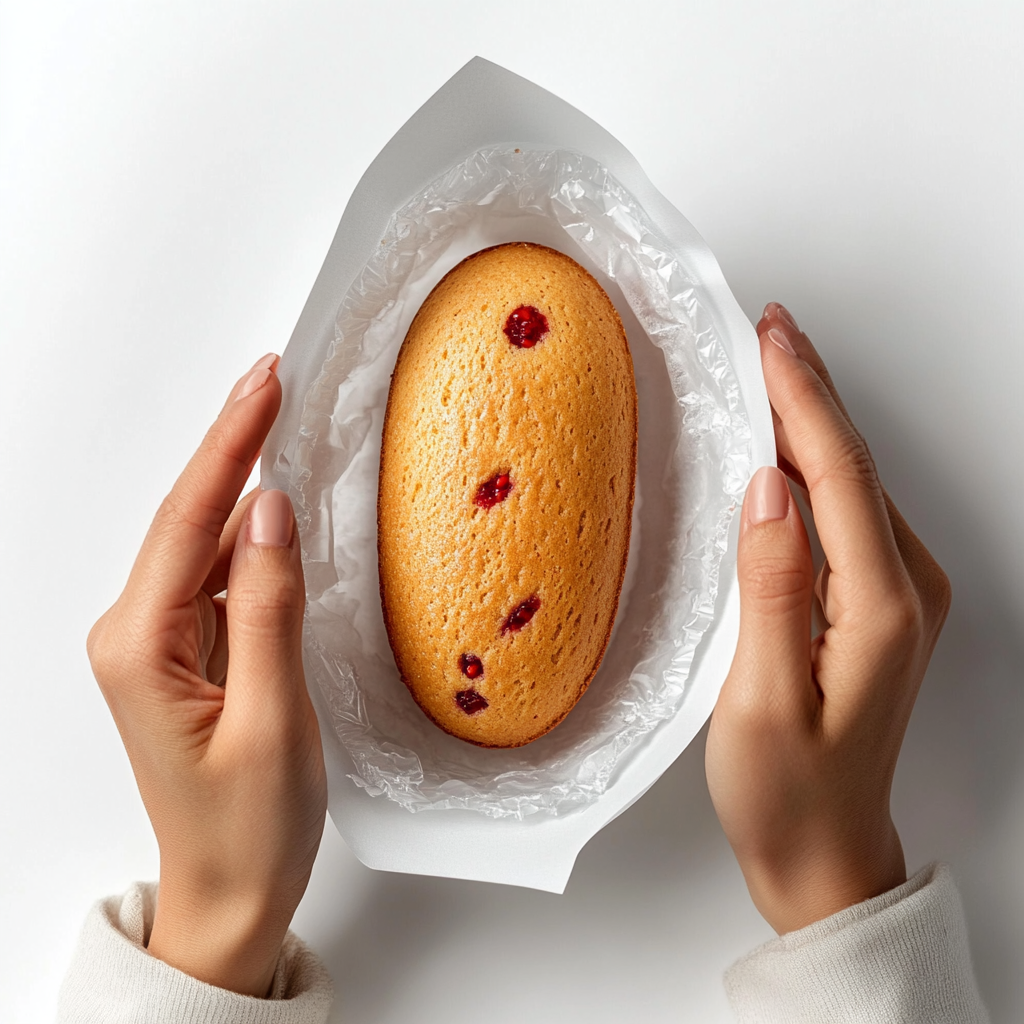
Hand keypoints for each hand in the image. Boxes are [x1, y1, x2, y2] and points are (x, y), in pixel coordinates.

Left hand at [87, 355, 326, 995]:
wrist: (229, 890)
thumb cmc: (248, 824)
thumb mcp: (274, 719)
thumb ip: (269, 608)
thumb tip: (272, 511)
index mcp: (141, 648)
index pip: (191, 520)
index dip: (231, 443)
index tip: (262, 382)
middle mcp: (135, 634)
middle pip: (189, 516)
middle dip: (232, 444)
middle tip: (272, 376)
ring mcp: (159, 641)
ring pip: (206, 540)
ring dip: (243, 483)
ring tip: (280, 420)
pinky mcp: (187, 649)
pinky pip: (221, 574)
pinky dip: (252, 534)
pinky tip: (277, 505)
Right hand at [706, 304, 950, 934]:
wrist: (824, 850)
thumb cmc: (786, 790)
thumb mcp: (760, 698)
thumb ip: (771, 586)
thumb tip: (767, 486)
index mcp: (881, 607)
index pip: (838, 474)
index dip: (801, 397)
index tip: (768, 336)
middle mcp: (905, 590)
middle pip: (854, 463)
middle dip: (809, 388)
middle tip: (769, 326)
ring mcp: (896, 595)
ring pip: (851, 480)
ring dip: (810, 419)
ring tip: (770, 364)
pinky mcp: (876, 602)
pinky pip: (846, 509)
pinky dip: (814, 464)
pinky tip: (786, 444)